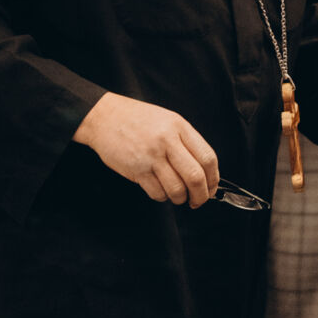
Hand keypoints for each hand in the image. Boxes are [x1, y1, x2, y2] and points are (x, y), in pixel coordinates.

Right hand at [74, 91, 219, 206]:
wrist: (104, 117)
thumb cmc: (137, 119)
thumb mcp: (167, 120)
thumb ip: (186, 141)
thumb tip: (204, 171)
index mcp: (179, 127)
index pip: (207, 158)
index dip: (214, 179)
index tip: (212, 187)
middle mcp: (167, 140)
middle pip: (195, 177)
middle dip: (201, 195)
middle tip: (199, 200)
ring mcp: (151, 156)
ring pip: (177, 189)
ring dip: (180, 199)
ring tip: (177, 195)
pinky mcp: (137, 170)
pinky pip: (157, 193)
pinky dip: (162, 197)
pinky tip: (159, 189)